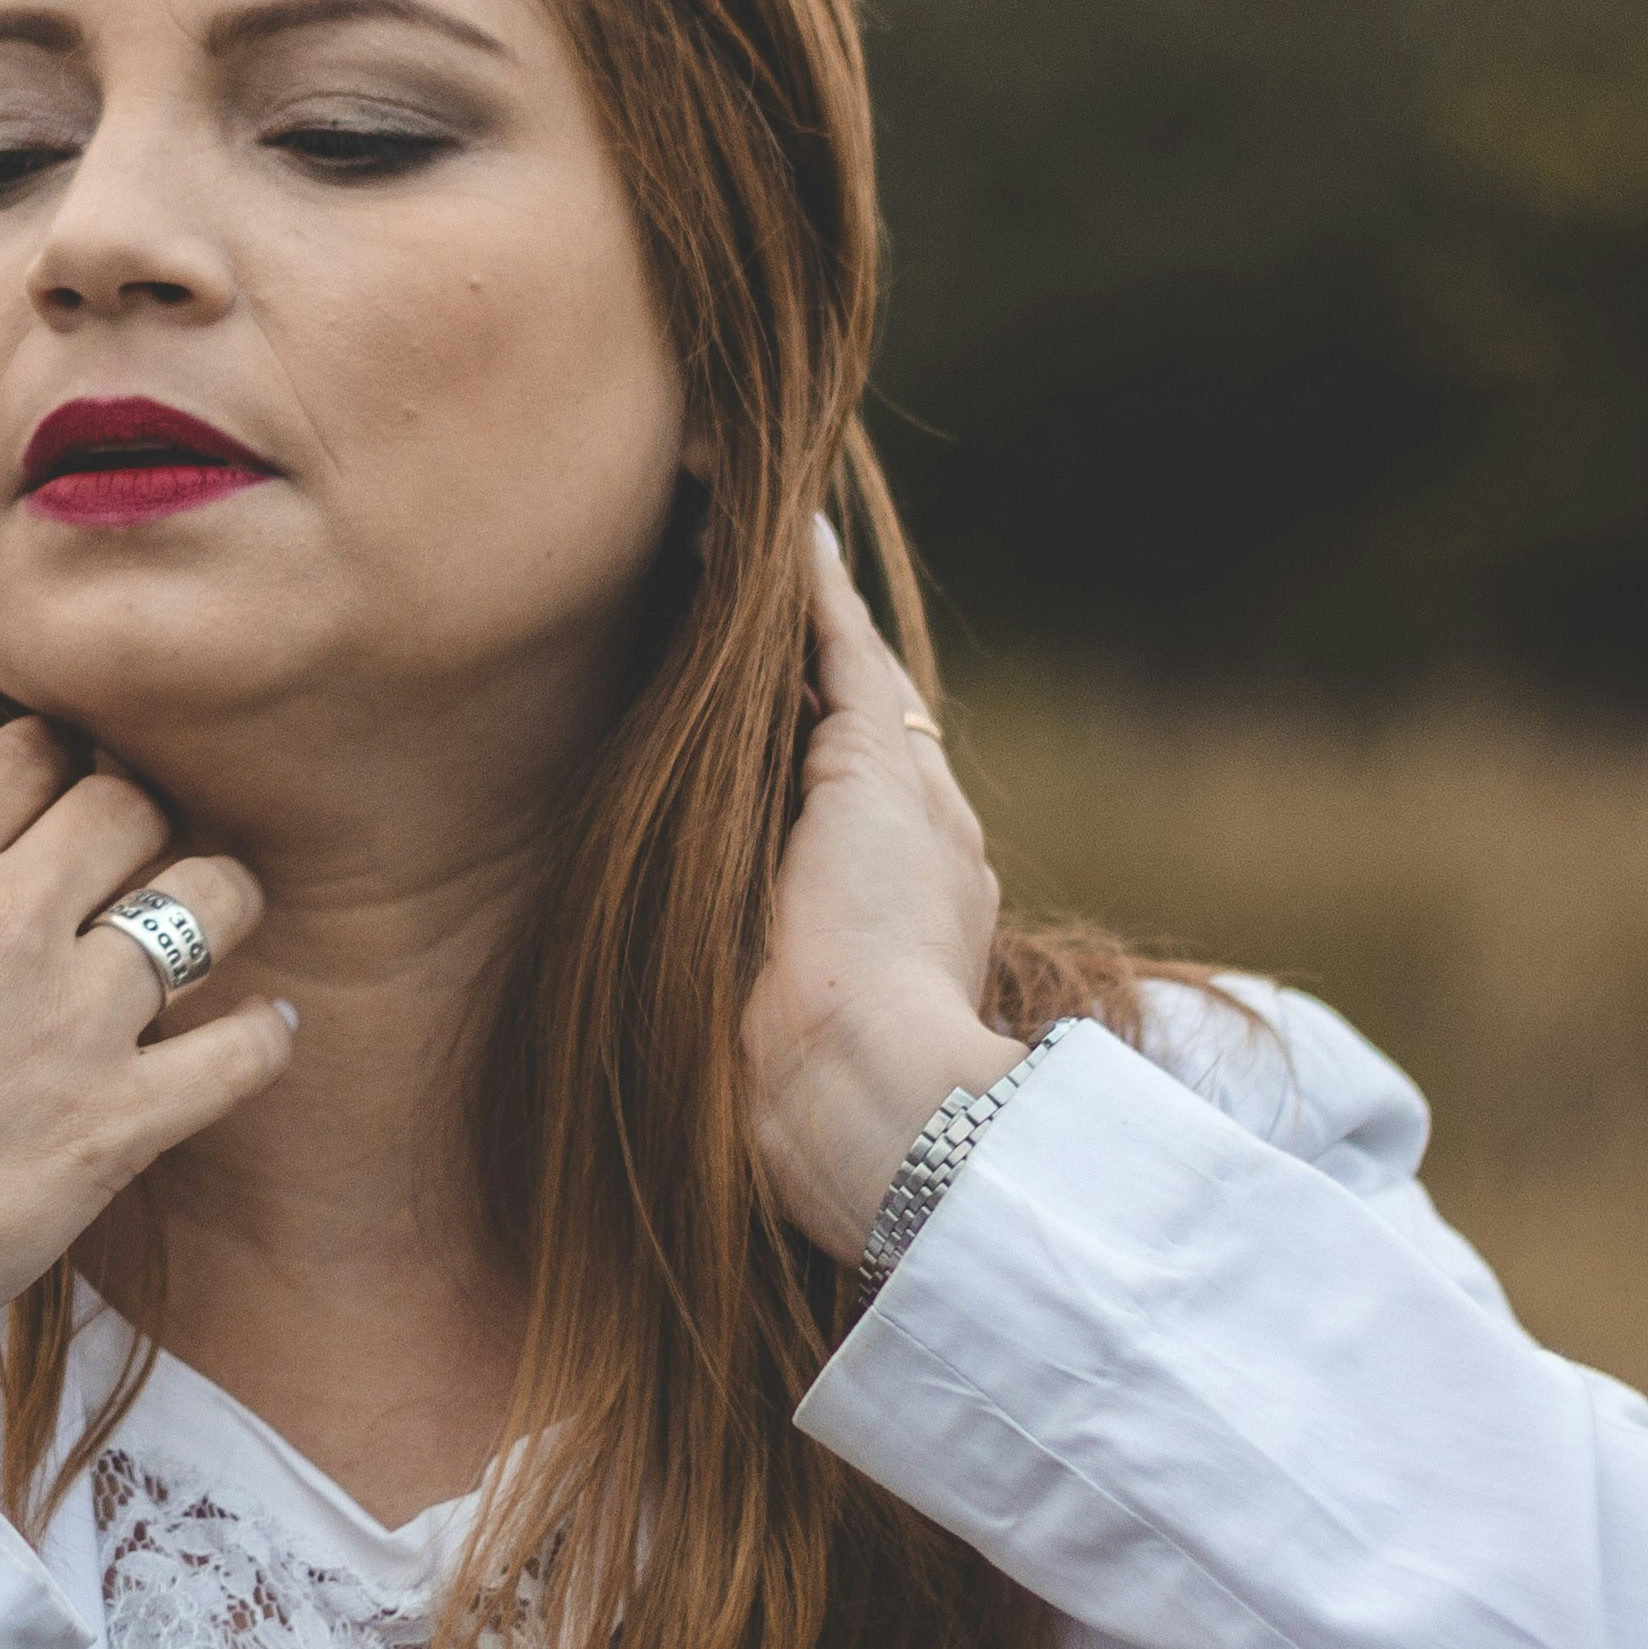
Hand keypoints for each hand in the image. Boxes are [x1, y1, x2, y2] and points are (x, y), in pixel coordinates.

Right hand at [0, 720, 299, 1403]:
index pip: (21, 754)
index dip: (47, 758)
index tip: (54, 784)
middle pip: (127, 805)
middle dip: (135, 813)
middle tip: (132, 849)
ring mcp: (70, 1022)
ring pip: (207, 903)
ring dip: (217, 900)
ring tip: (210, 921)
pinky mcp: (115, 1126)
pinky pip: (240, 1055)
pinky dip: (263, 1038)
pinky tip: (261, 1031)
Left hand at [744, 520, 1027, 1265]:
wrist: (874, 1108)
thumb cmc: (820, 1120)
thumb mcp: (789, 1060)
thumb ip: (772, 1021)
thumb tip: (716, 1054)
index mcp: (919, 919)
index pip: (861, 816)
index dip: (812, 762)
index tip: (774, 725)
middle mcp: (931, 844)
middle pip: (860, 729)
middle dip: (808, 667)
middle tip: (758, 598)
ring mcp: (913, 798)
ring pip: (846, 674)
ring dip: (796, 608)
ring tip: (744, 533)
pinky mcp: (875, 763)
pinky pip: (835, 645)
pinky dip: (806, 587)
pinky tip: (776, 528)